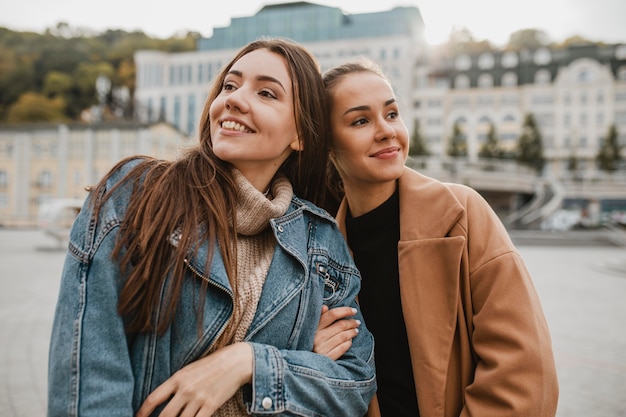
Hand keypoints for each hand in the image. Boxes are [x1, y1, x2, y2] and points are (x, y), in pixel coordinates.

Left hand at [136, 342, 252, 416]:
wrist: (235, 362)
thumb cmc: (211, 365)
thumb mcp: (190, 370)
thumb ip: (176, 384)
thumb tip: (163, 399)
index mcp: (178, 378)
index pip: (153, 398)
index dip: (142, 412)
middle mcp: (186, 389)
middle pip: (164, 415)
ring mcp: (198, 398)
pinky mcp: (210, 405)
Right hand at [313, 305, 360, 360]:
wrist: (306, 363)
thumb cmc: (311, 341)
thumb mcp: (312, 328)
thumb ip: (319, 317)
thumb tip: (325, 307)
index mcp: (314, 327)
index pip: (332, 315)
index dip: (345, 311)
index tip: (353, 311)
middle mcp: (317, 337)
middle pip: (340, 325)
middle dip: (351, 322)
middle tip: (357, 322)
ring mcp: (321, 348)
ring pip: (343, 336)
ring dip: (352, 332)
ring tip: (356, 331)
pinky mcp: (327, 358)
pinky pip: (342, 348)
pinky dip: (348, 343)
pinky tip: (350, 341)